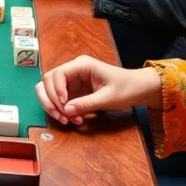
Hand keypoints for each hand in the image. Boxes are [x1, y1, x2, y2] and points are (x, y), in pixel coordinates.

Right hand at [35, 56, 161, 125]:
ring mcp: (71, 80)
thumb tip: (66, 110)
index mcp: (81, 65)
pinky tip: (72, 119)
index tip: (64, 105)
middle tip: (63, 117)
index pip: (58, 73)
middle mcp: (73, 70)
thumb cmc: (126, 88)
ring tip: (66, 120)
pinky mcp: (72, 90)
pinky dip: (60, 110)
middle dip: (52, 100)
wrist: (137, 89)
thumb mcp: (108, 98)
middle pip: (48, 81)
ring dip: (53, 106)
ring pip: (49, 90)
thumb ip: (86, 103)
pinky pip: (58, 99)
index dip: (56, 90)